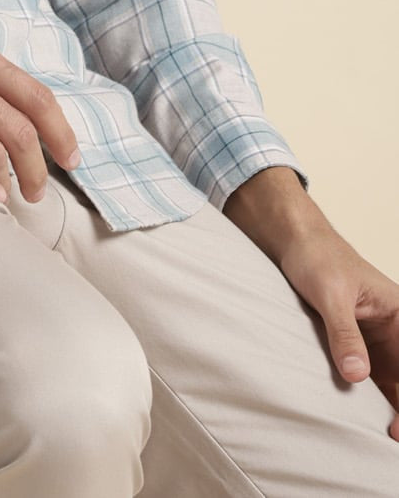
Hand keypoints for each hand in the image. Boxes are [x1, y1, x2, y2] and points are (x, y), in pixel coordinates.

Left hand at [276, 225, 398, 441]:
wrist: (293, 244)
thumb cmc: (317, 258)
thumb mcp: (330, 294)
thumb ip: (343, 333)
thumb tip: (356, 375)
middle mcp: (395, 333)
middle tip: (393, 434)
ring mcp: (377, 344)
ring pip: (393, 386)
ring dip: (391, 410)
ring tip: (383, 436)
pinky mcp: (357, 350)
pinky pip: (372, 383)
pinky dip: (371, 403)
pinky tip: (364, 422)